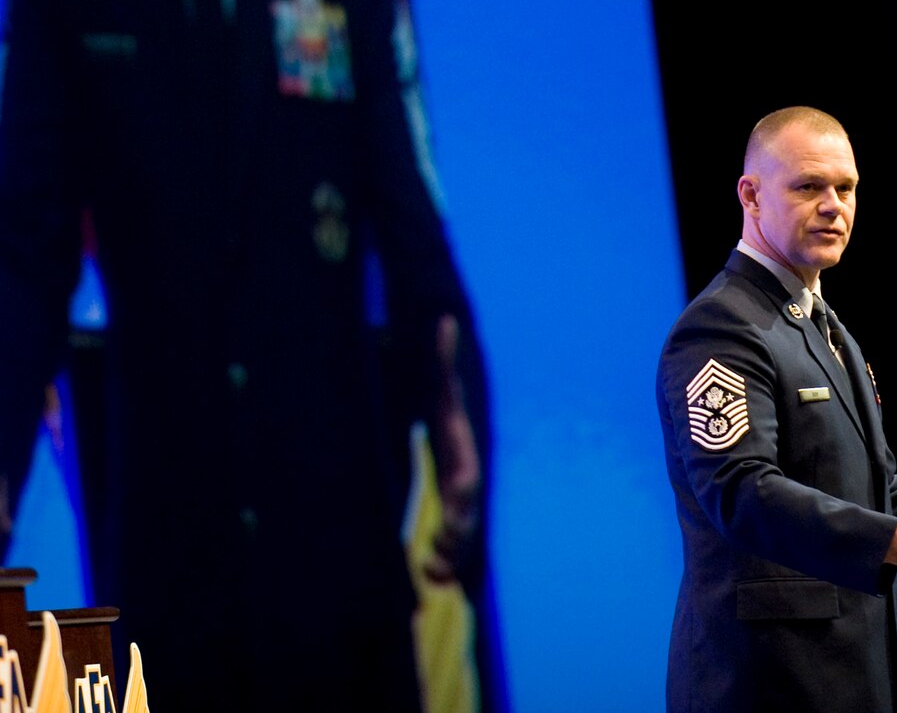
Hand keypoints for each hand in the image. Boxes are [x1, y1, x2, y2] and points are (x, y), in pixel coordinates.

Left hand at [422, 314, 480, 584]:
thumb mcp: (437, 384)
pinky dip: (442, 563)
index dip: (464, 492)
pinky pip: (449, 548)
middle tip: (436, 555)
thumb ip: (439, 358)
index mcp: (461, 452)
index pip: (469, 475)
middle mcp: (463, 481)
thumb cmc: (437, 404)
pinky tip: (426, 575)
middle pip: (467, 517)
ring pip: (459, 539)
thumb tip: (445, 321)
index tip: (453, 505)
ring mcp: (456, 503)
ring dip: (448, 558)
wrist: (443, 421)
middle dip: (456, 537)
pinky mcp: (444, 517)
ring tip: (429, 572)